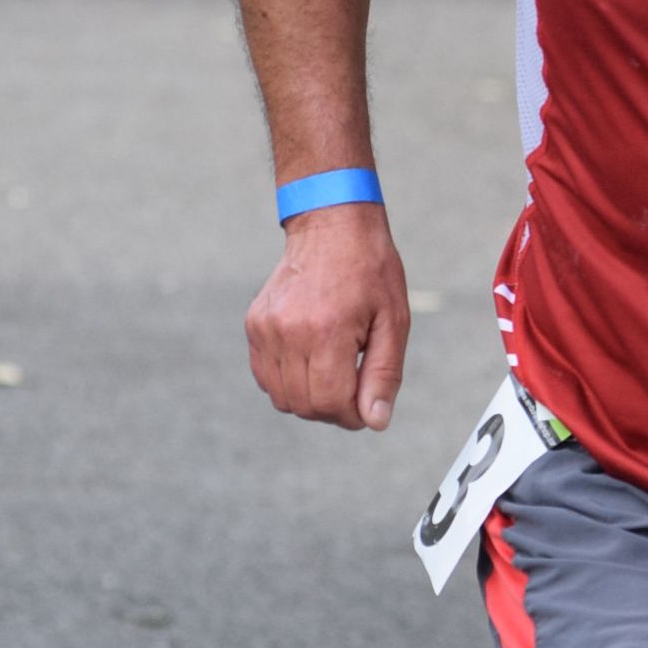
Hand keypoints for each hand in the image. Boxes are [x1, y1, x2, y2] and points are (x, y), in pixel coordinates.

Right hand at [245, 202, 409, 429]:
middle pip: (305, 405)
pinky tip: (312, 360)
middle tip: (354, 387)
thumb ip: (384, 374)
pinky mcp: (254, 325)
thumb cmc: (370, 271)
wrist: (332, 226)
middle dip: (333, 410)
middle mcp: (288, 332)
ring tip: (334, 371)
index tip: (367, 404)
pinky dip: (289, 382)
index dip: (352, 416)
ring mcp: (265, 329)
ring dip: (310, 398)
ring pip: (282, 398)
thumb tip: (375, 422)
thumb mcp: (394, 321)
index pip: (331, 403)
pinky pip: (266, 377)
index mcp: (326, 331)